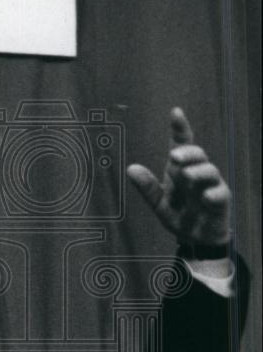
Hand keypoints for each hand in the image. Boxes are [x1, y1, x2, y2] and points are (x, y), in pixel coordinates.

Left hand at [126, 108, 230, 246]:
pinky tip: (205, 197)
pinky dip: (212, 194)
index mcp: (180, 170)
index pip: (181, 145)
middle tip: (175, 156)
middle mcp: (196, 173)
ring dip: (199, 171)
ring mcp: (211, 185)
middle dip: (188, 152)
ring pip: (209, 171)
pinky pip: (219, 194)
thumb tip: (131, 169)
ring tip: (187, 176)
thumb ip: (147, 187)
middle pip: (197, 154)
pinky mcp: (220, 200)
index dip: (180, 128)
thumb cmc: (179, 215)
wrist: (196, 239)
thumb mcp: (158, 203)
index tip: (175, 112)